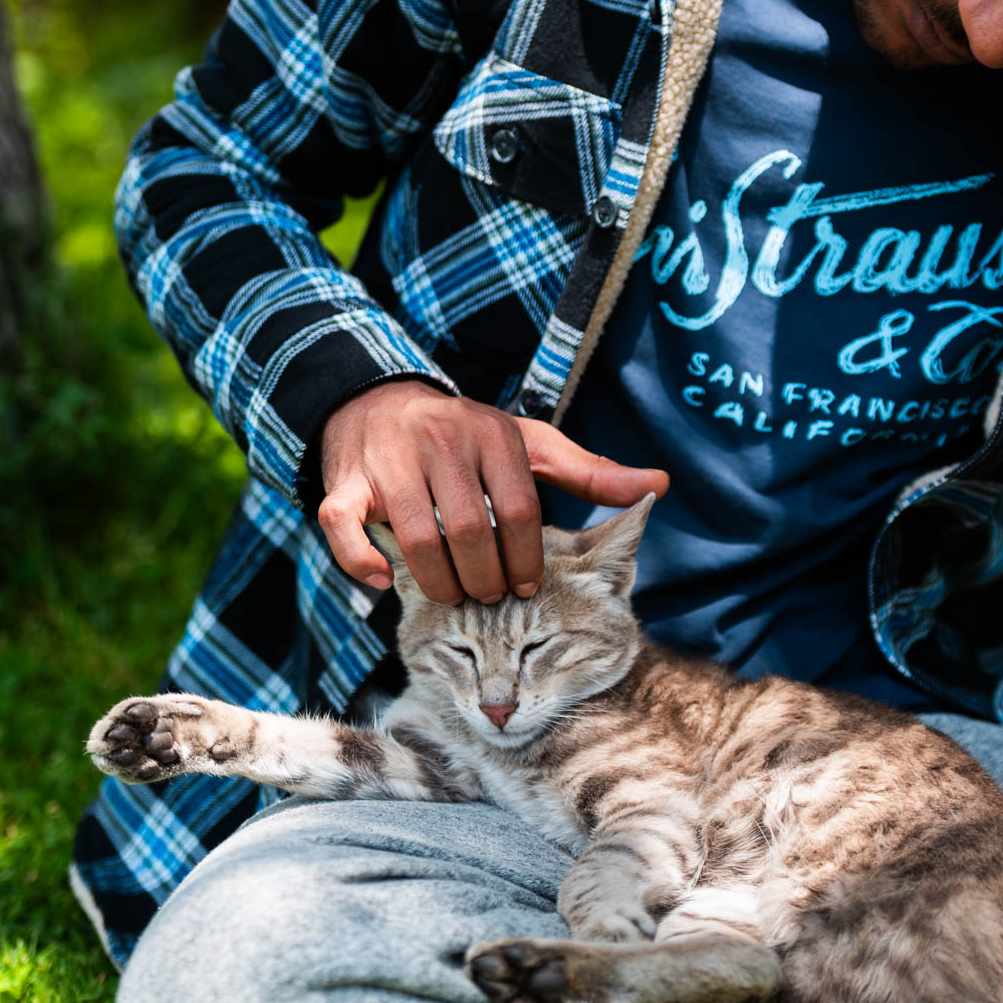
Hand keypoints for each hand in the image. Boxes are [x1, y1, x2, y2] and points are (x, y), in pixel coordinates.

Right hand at [318, 379, 668, 603]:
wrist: (378, 401)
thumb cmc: (467, 437)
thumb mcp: (529, 446)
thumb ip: (589, 474)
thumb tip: (658, 487)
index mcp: (491, 434)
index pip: (518, 509)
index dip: (526, 558)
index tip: (527, 587)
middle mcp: (439, 440)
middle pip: (467, 530)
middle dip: (484, 578)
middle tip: (491, 601)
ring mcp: (387, 460)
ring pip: (415, 538)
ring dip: (439, 583)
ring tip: (454, 598)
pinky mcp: (344, 481)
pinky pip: (343, 528)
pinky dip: (364, 564)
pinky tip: (389, 583)